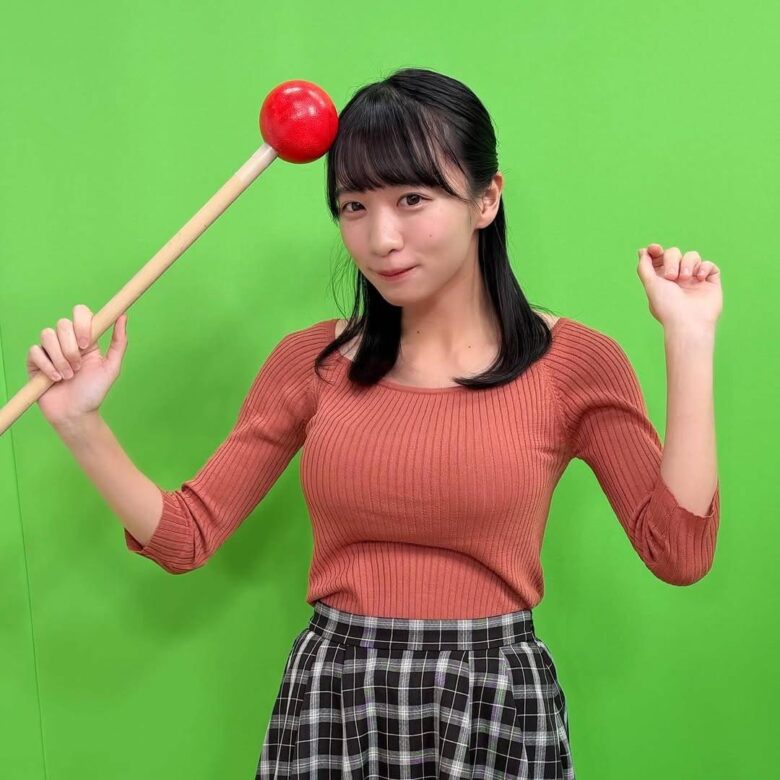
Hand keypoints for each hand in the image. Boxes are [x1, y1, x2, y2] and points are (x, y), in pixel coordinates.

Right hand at [27, 304, 128, 426]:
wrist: (76, 414)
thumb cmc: (94, 391)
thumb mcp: (111, 367)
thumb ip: (119, 342)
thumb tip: (123, 316)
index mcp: (86, 338)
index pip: (81, 313)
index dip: (82, 324)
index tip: (87, 344)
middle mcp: (67, 341)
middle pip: (63, 323)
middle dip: (71, 348)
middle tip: (78, 367)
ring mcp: (49, 350)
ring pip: (47, 335)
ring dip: (60, 359)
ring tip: (68, 376)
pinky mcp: (35, 361)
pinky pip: (35, 351)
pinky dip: (47, 366)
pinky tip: (56, 379)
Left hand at [636, 244, 722, 330]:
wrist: (688, 322)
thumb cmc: (667, 305)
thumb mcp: (650, 284)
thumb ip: (644, 267)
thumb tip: (642, 251)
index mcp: (661, 279)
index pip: (659, 258)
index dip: (656, 251)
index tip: (655, 249)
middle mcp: (677, 278)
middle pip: (674, 253)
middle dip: (672, 260)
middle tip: (672, 277)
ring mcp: (694, 279)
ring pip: (692, 256)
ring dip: (688, 264)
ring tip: (686, 279)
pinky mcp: (710, 281)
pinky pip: (709, 264)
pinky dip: (704, 267)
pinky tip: (699, 279)